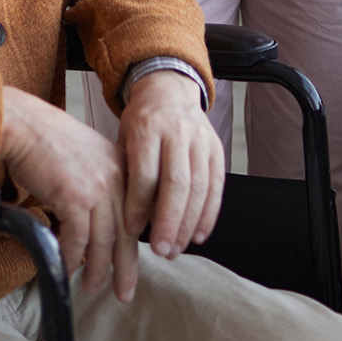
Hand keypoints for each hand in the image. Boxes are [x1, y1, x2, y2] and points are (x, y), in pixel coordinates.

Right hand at [0, 86, 135, 299]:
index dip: (135, 243)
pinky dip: (70, 258)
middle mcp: (117, 176)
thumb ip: (102, 181)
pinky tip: (66, 269)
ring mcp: (98, 187)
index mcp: (123, 165)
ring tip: (92, 288)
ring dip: (97, 270)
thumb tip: (102, 220)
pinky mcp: (75, 197)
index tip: (132, 265)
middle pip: (126, 232)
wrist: (21, 124)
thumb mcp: (87, 155)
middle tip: (124, 292)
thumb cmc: (45, 139)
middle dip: (125, 267)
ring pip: (103, 241)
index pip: (137, 213)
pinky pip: (77, 239)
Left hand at [118, 70, 223, 264]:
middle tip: (161, 250)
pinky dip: (209, 214)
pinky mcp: (217, 149)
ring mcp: (201, 140)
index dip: (138, 206)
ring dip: (189, 224)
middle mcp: (177, 132)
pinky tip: (199, 235)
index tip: (131, 230)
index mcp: (147, 128)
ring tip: (176, 248)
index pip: (145, 173)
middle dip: (169, 222)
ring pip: (199, 188)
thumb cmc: (141, 123)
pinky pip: (216, 186)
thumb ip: (127, 174)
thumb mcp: (124, 139)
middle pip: (176, 184)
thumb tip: (129, 222)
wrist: (168, 90)